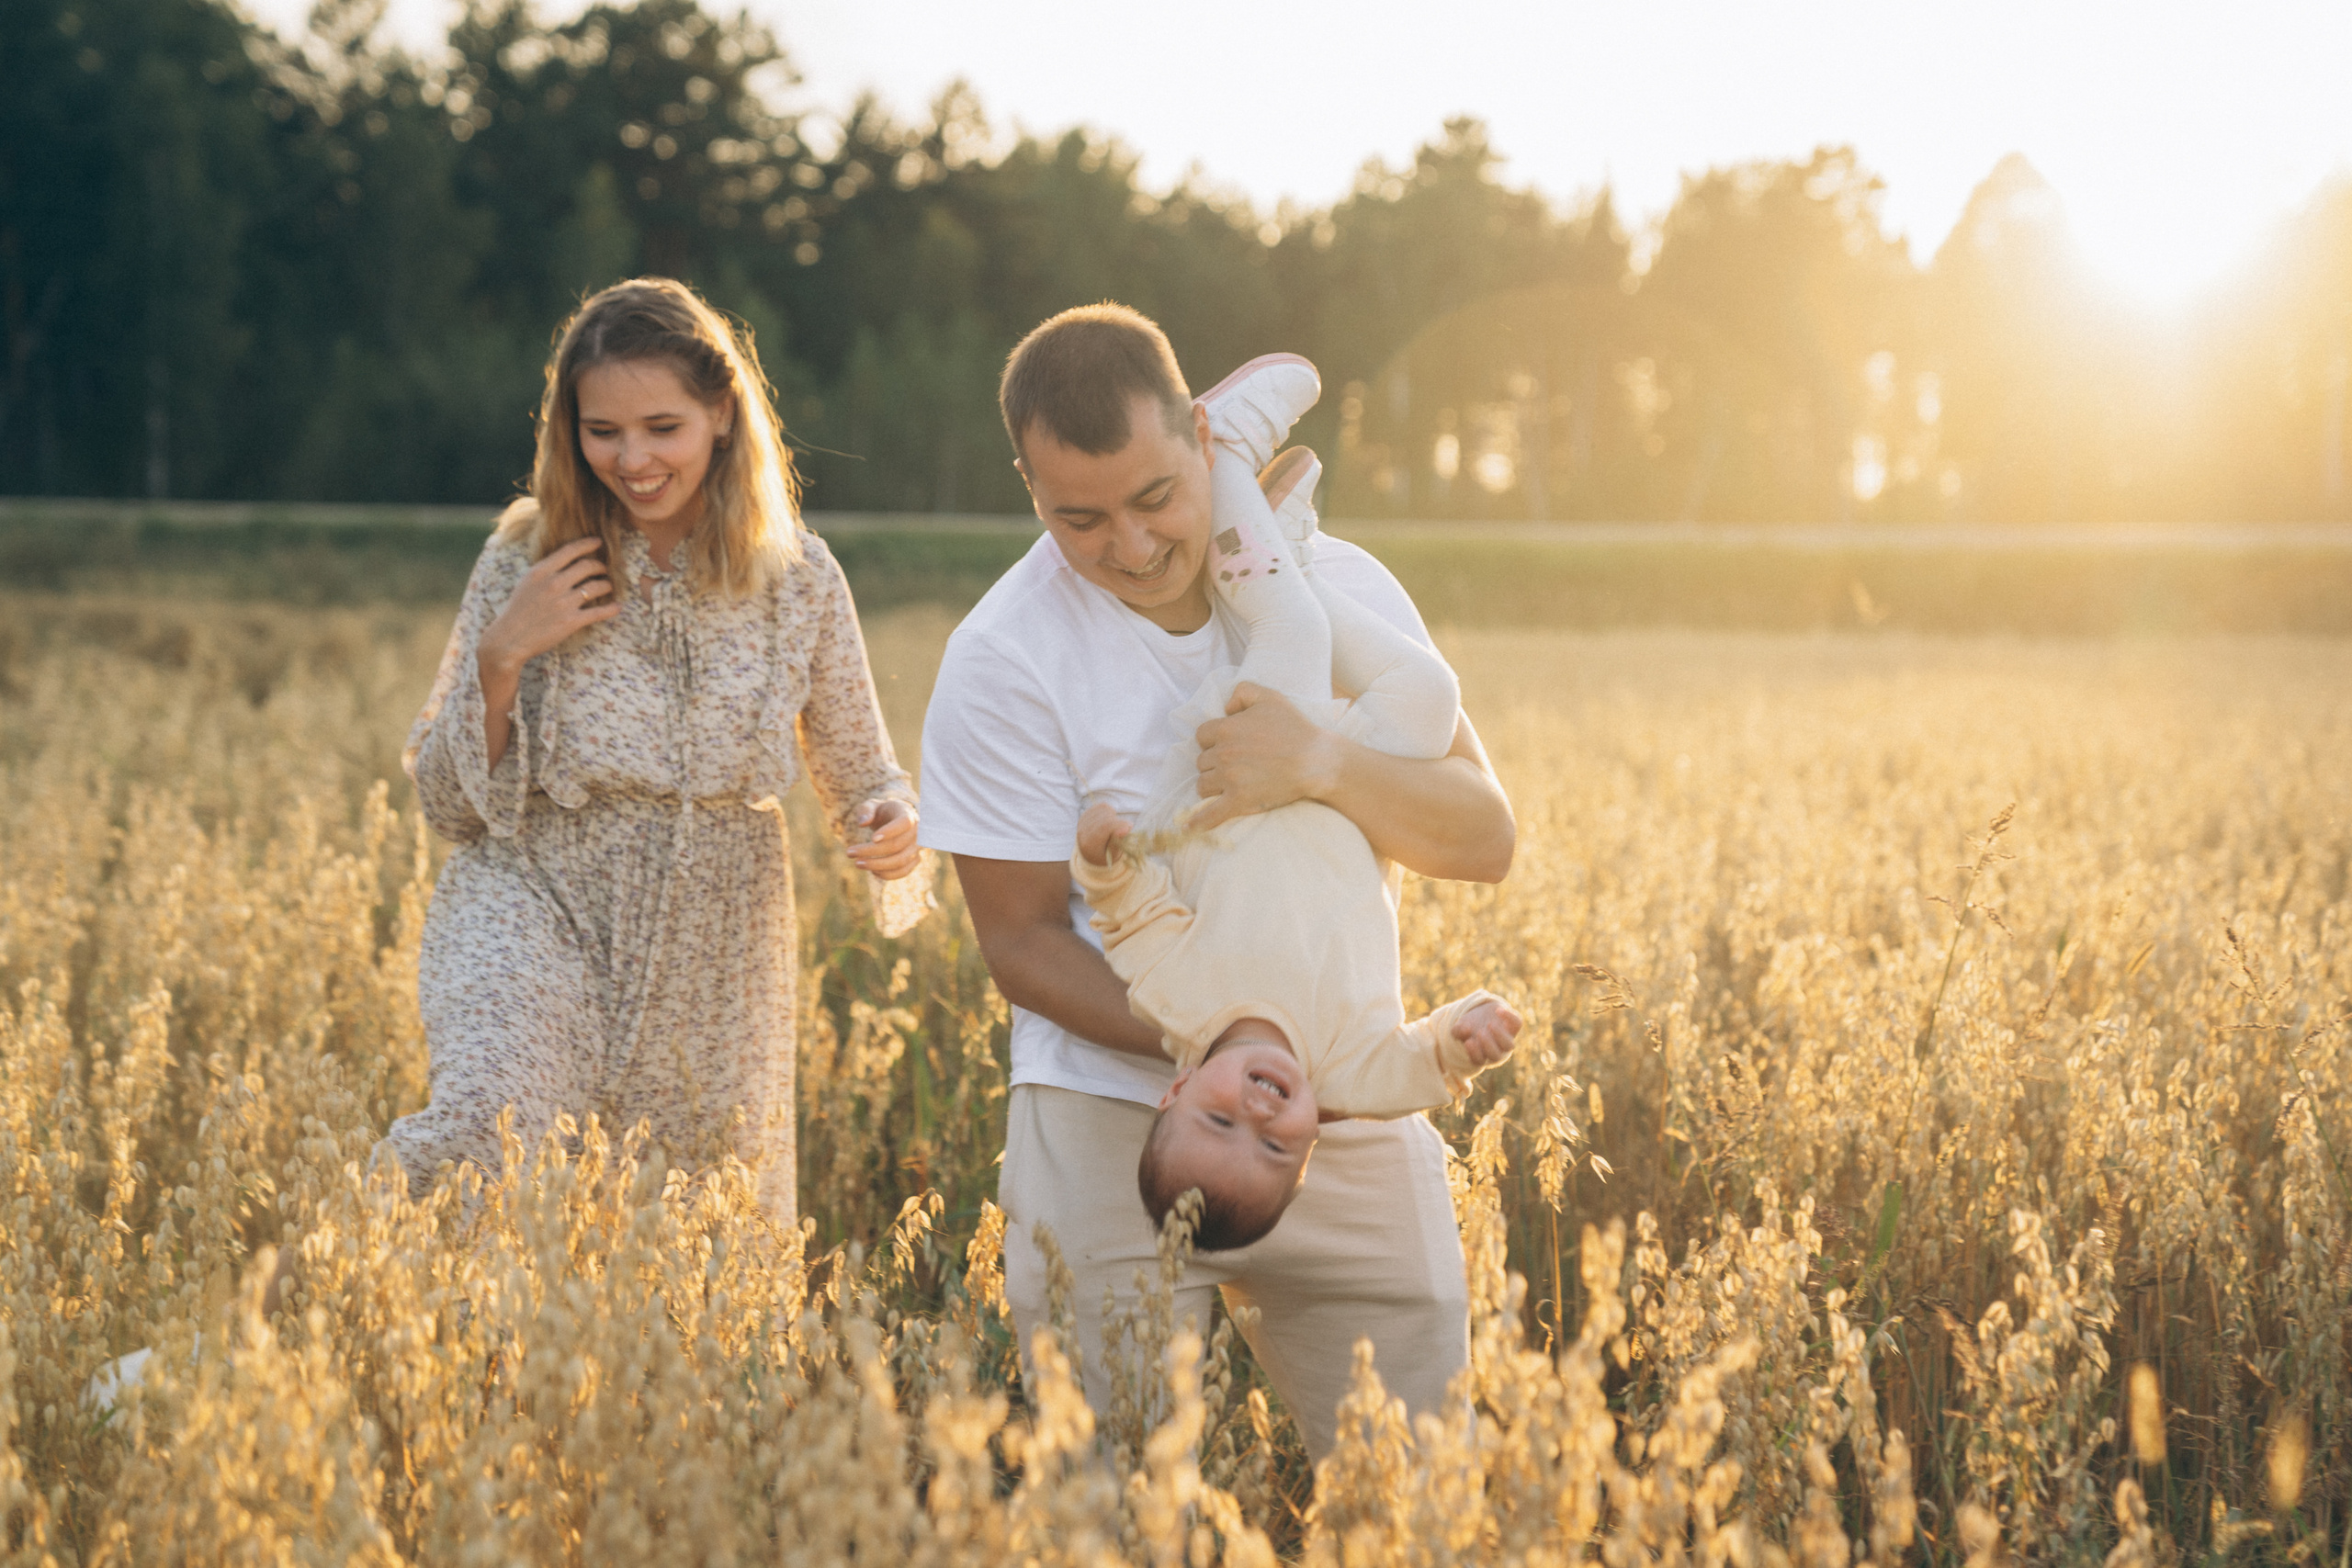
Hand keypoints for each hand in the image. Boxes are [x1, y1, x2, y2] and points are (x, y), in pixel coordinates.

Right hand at [479, 537, 619, 676]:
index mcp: (541, 572)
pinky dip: (612, 609)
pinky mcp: (571, 622)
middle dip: (600, 566)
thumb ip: (546, 570)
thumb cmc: (517, 610)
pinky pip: (599, 612)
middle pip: (587, 566)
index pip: (570, 550)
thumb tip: (566, 561)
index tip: (598, 542)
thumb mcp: (527, 582)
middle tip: (603, 569)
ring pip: (597, 587)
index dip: (588, 544)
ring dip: (606, 585)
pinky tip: (618, 607)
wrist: (510, 638)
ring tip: (607, 586)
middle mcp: (554, 584)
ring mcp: (564, 603)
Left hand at [845, 799, 920, 879]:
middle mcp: (917, 832)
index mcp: (908, 814)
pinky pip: (903, 871)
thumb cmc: (882, 812)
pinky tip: (872, 871)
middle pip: (897, 845)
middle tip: (849, 852)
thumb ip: (866, 810)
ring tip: (857, 863)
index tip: (872, 838)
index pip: (904, 823)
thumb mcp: (872, 805)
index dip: (890, 831)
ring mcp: (917, 848)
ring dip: (877, 865)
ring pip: (900, 861)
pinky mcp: (914, 860)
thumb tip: (862, 823)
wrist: (896, 820)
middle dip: (872, 851)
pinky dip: (887, 874)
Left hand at [1076, 801, 1132, 866]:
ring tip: (1114, 828)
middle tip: (1126, 829)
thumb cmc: (1105, 855)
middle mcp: (1082, 831)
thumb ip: (1118, 843)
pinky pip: (1103, 806)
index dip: (1119, 824)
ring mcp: (1083, 821)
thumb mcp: (1113, 856)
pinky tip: (1109, 821)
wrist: (1089, 853)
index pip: (1105, 827)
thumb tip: (1126, 828)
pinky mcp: (1086, 814)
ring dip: (1114, 817)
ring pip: (1105, 810)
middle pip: (1106, 818)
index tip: (1130, 827)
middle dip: (1120, 822)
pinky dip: (1110, 812)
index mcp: (1088, 844)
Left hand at [1188, 682, 1341, 832]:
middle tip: (1234, 765)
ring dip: (1212, 785)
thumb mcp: (1269, 697)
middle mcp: (1223, 754)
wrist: (1316, 761)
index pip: (1201, 736)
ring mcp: (1230, 779)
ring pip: (1203, 785)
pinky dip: (1198, 822)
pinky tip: (1188, 828)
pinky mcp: (1239, 801)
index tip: (1227, 744)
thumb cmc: (1294, 728)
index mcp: (1226, 729)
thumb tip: (1225, 707)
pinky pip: (1211, 814)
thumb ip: (1242, 692)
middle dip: (1214, 763)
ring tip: (1227, 785)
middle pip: (1201, 762)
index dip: (1213, 740)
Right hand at [1452, 998, 1521, 1068]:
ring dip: (1500, 1035)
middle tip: (1480, 1032)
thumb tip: (1465, 1030)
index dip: (1474, 1053)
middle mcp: (1496, 1049)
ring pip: (1509, 1045)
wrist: (1483, 1012)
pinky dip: (1509, 1017)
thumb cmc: (1470, 1024)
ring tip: (1490, 1024)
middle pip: (1495, 1056)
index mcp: (1481, 1053)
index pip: (1479, 1060)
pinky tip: (1498, 1010)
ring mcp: (1506, 1038)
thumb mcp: (1460, 1027)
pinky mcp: (1514, 1025)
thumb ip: (1458, 1030)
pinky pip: (1517, 1024)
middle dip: (1488, 1045)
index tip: (1468, 1041)